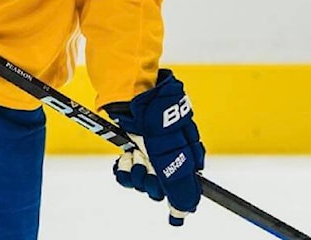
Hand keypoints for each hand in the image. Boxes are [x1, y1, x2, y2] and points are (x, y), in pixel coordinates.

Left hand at [107, 69, 204, 225]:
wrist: (132, 95)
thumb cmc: (157, 122)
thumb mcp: (172, 157)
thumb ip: (180, 187)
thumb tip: (185, 213)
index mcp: (186, 154)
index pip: (181, 187)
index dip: (171, 193)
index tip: (162, 191)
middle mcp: (169, 155)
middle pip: (159, 186)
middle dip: (150, 180)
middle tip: (146, 164)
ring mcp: (149, 151)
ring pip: (142, 180)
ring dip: (135, 172)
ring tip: (133, 156)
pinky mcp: (132, 147)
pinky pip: (127, 171)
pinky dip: (124, 169)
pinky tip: (124, 158)